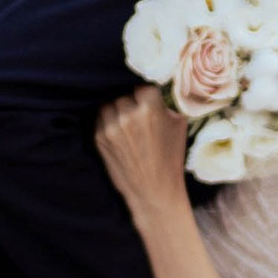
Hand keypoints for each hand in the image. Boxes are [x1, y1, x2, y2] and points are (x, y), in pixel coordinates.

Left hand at [97, 84, 193, 221]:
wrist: (153, 191)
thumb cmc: (170, 157)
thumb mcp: (179, 125)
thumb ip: (167, 104)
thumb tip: (159, 89)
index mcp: (150, 109)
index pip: (143, 87)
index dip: (147, 95)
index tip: (149, 102)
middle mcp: (128, 115)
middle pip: (125, 95)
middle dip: (132, 104)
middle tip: (139, 117)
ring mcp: (111, 126)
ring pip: (110, 105)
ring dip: (117, 111)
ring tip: (127, 125)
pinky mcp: (98, 137)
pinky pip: (101, 118)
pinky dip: (108, 122)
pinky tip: (119, 134)